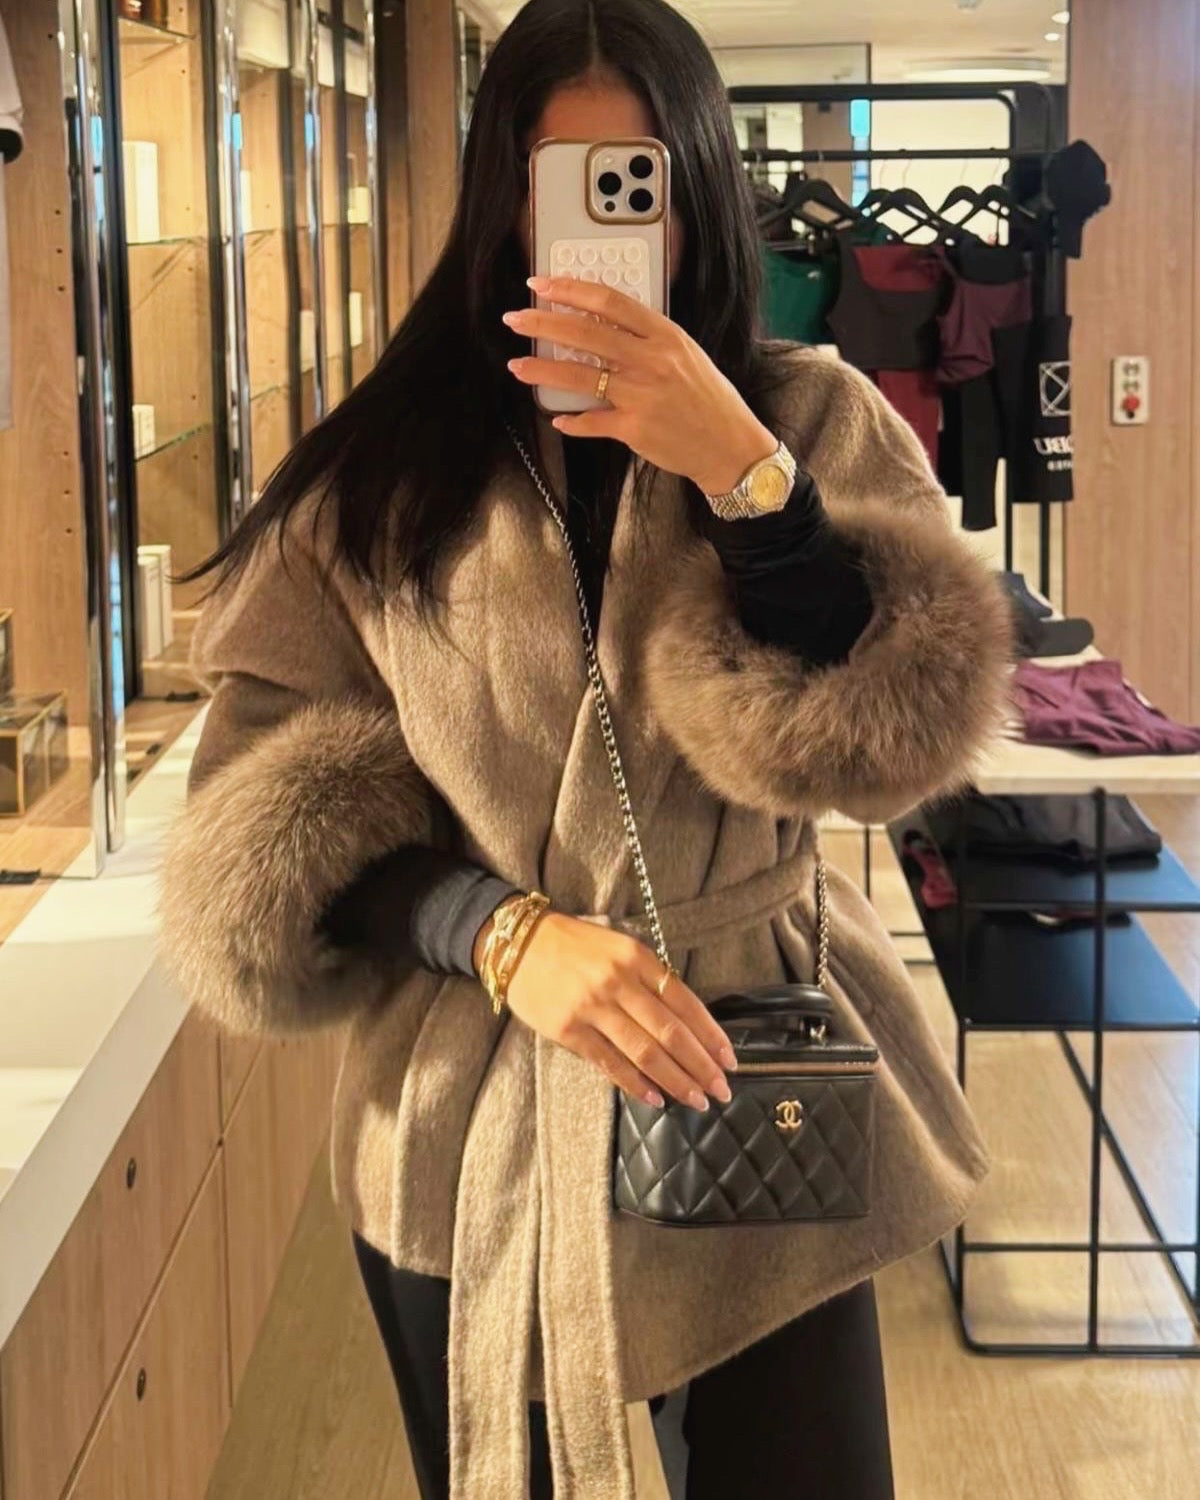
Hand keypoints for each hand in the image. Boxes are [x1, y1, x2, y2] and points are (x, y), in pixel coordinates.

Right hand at [478, 907, 735, 1111]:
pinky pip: (610, 1063)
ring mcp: (593, 1007)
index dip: (711, 1034)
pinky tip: (656, 1098)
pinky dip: (636, 1083)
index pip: (685, 1002)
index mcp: (636, 958)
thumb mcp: (618, 947)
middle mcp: (618, 982)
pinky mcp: (569, 1030)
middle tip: (721, 1090)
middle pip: (670, 1032)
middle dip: (701, 1065)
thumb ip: (649, 978)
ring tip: (696, 1100)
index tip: (729, 1060)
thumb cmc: (574, 945)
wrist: (518, 943)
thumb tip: (685, 1021)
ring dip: (676, 1080)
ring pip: (645, 1052)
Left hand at [502, 276, 777, 495]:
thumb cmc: (708, 397)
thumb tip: (602, 324)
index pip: (610, 302)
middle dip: (544, 324)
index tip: (542, 285)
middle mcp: (652, 361)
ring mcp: (642, 395)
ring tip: (517, 365)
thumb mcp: (685, 354)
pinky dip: (572, 421)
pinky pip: (593, 422)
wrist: (729, 444)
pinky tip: (556, 416)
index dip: (571, 290)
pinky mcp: (635, 428)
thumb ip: (647, 338)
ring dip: (543, 370)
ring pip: (581, 377)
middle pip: (587, 334)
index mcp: (665, 335)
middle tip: (516, 319)